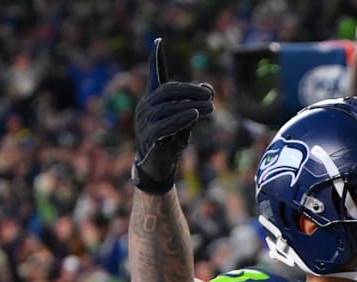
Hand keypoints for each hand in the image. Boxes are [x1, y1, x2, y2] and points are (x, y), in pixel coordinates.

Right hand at [132, 37, 214, 193]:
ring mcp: (145, 122)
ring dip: (192, 105)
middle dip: (191, 91)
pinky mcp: (149, 137)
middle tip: (211, 95)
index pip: (154, 76)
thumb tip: (208, 88)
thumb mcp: (185, 120)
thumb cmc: (171, 141)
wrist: (158, 167)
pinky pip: (165, 125)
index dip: (155, 59)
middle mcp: (145, 107)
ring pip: (168, 107)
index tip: (158, 41)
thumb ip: (194, 104)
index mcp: (152, 100)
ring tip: (211, 107)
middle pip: (168, 91)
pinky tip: (194, 115)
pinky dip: (181, 118)